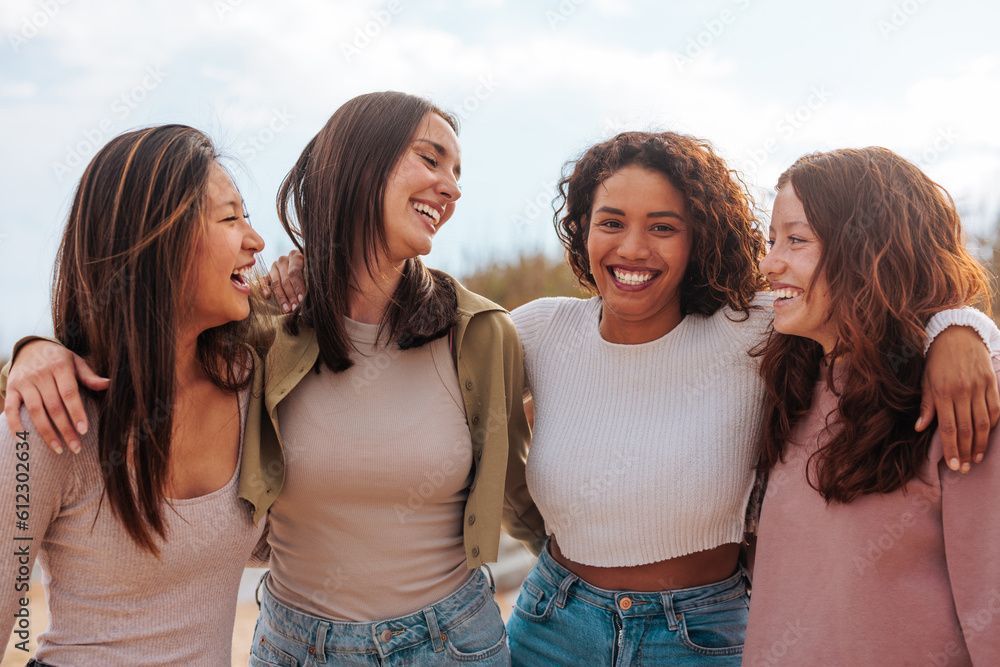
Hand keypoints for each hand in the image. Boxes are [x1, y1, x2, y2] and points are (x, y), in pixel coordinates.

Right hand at [3, 340, 108, 453]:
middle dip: (65, 429)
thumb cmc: (59, 358)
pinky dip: (15, 424)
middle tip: (76, 447)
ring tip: (58, 449)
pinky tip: (23, 440)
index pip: (69, 393)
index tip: (84, 430)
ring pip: (35, 411)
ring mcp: (24, 382)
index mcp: (60, 367)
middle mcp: (41, 375)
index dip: (76, 412)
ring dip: (46, 433)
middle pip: (54, 406)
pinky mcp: (12, 388)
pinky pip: (11, 408)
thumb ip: (89, 376)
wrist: (30, 347)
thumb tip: (108, 384)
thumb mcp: (76, 361)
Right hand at [261, 249, 305, 312]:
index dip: (298, 287)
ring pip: (276, 283)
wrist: (303, 268)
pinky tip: (268, 296)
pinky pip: (263, 281)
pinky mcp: (267, 274)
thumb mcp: (312, 272)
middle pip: (285, 279)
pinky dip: (264, 289)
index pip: (294, 272)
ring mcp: (274, 267)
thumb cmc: (310, 272)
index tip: (302, 299)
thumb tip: (309, 294)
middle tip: (296, 307)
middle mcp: (283, 260)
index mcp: (295, 256)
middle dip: (291, 295)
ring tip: (287, 309)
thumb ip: (310, 280)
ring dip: (281, 297)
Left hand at [918, 326, 999, 471]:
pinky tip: (987, 437)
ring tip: (976, 459)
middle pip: (967, 429)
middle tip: (964, 469)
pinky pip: (995, 409)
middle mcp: (962, 392)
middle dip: (966, 452)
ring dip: (981, 444)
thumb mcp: (926, 381)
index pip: (949, 429)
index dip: (952, 449)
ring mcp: (979, 387)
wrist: (957, 334)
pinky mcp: (992, 383)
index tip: (953, 466)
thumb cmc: (937, 361)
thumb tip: (920, 429)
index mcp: (943, 393)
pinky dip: (993, 425)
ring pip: (983, 422)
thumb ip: (927, 406)